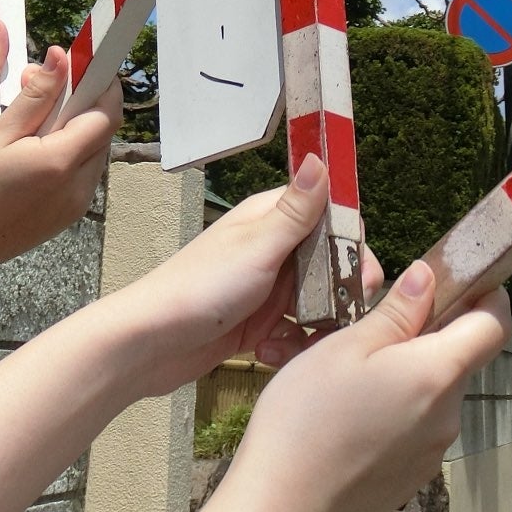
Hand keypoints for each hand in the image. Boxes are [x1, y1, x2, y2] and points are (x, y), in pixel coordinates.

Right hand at [0, 48, 120, 283]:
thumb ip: (36, 95)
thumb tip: (62, 59)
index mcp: (62, 162)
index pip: (105, 112)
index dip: (99, 83)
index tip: (83, 63)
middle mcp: (79, 186)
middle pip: (102, 130)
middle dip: (84, 100)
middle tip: (48, 82)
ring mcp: (76, 204)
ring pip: (94, 150)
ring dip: (76, 126)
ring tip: (36, 114)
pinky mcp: (68, 215)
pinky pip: (82, 172)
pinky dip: (70, 151)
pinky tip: (37, 145)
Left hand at [107, 154, 368, 396]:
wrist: (150, 345)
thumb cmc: (198, 289)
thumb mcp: (257, 247)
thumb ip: (296, 210)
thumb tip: (320, 157)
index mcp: (271, 220)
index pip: (330, 218)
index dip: (352, 245)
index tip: (361, 274)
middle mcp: (272, 250)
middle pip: (330, 265)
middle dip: (341, 294)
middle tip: (339, 317)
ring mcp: (266, 289)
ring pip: (318, 303)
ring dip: (318, 325)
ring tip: (303, 339)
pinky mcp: (258, 324)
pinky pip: (295, 333)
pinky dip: (292, 345)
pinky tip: (273, 354)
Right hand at [227, 263, 510, 511]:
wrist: (284, 504)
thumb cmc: (308, 416)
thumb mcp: (345, 346)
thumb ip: (396, 312)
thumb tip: (428, 277)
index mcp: (436, 374)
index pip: (494, 326)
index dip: (487, 297)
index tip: (461, 281)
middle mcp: (448, 416)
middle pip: (460, 360)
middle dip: (430, 337)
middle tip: (376, 329)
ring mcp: (433, 452)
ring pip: (436, 394)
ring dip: (411, 375)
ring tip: (354, 377)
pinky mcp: (414, 476)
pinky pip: (419, 428)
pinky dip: (399, 410)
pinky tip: (354, 416)